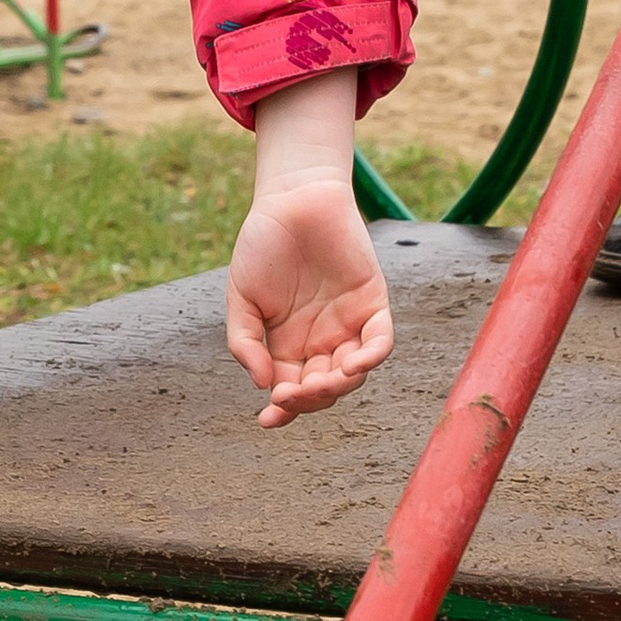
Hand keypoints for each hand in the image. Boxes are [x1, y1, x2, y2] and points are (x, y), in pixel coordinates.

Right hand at [227, 175, 392, 428]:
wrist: (292, 198)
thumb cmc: (262, 245)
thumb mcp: (241, 297)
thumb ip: (245, 341)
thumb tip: (261, 383)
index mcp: (288, 344)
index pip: (291, 390)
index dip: (283, 411)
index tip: (266, 421)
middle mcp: (321, 341)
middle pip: (323, 389)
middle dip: (308, 400)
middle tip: (288, 396)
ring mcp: (349, 324)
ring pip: (352, 374)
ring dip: (336, 387)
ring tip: (315, 385)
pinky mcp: (373, 303)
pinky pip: (380, 342)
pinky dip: (370, 359)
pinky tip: (350, 366)